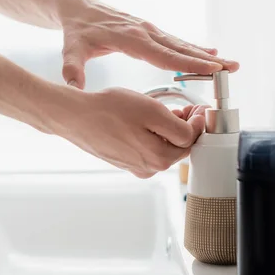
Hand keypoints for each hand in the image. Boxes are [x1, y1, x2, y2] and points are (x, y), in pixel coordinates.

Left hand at [57, 0, 239, 88]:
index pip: (163, 54)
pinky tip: (209, 54)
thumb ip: (72, 68)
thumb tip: (74, 88)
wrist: (78, 8)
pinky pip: (174, 42)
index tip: (211, 67)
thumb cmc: (76, 30)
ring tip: (230, 64)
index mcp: (130, 38)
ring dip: (205, 54)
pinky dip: (192, 48)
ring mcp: (149, 30)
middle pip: (180, 48)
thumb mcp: (71, 49)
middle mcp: (144, 32)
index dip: (188, 62)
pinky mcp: (149, 31)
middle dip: (207, 60)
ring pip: (181, 44)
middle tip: (233, 68)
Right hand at [58, 87, 207, 177]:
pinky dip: (152, 135)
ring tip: (167, 110)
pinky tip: (146, 120)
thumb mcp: (152, 111)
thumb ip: (179, 126)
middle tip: (186, 106)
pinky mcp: (124, 161)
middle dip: (186, 126)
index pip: (191, 141)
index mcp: (159, 159)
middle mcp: (148, 168)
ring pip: (162, 147)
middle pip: (178, 147)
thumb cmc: (109, 110)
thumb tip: (194, 131)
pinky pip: (146, 148)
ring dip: (169, 130)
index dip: (198, 122)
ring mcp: (135, 166)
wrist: (75, 116)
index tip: (199, 107)